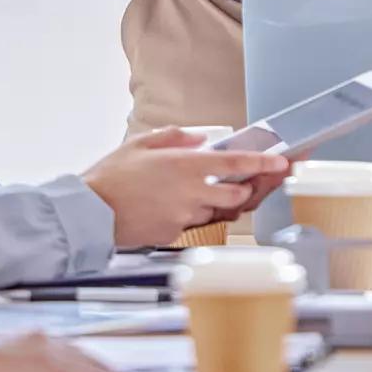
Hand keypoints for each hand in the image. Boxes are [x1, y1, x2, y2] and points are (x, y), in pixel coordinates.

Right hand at [82, 128, 289, 248]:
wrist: (90, 212)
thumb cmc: (112, 175)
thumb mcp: (142, 143)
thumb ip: (175, 137)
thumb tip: (200, 140)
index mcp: (186, 165)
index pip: (237, 162)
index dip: (263, 163)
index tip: (282, 162)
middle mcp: (191, 191)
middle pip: (237, 194)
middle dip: (246, 189)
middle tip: (247, 181)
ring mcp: (184, 215)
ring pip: (215, 210)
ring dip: (215, 202)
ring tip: (196, 191)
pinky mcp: (174, 234)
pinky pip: (192, 223)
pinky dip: (190, 214)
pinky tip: (170, 205)